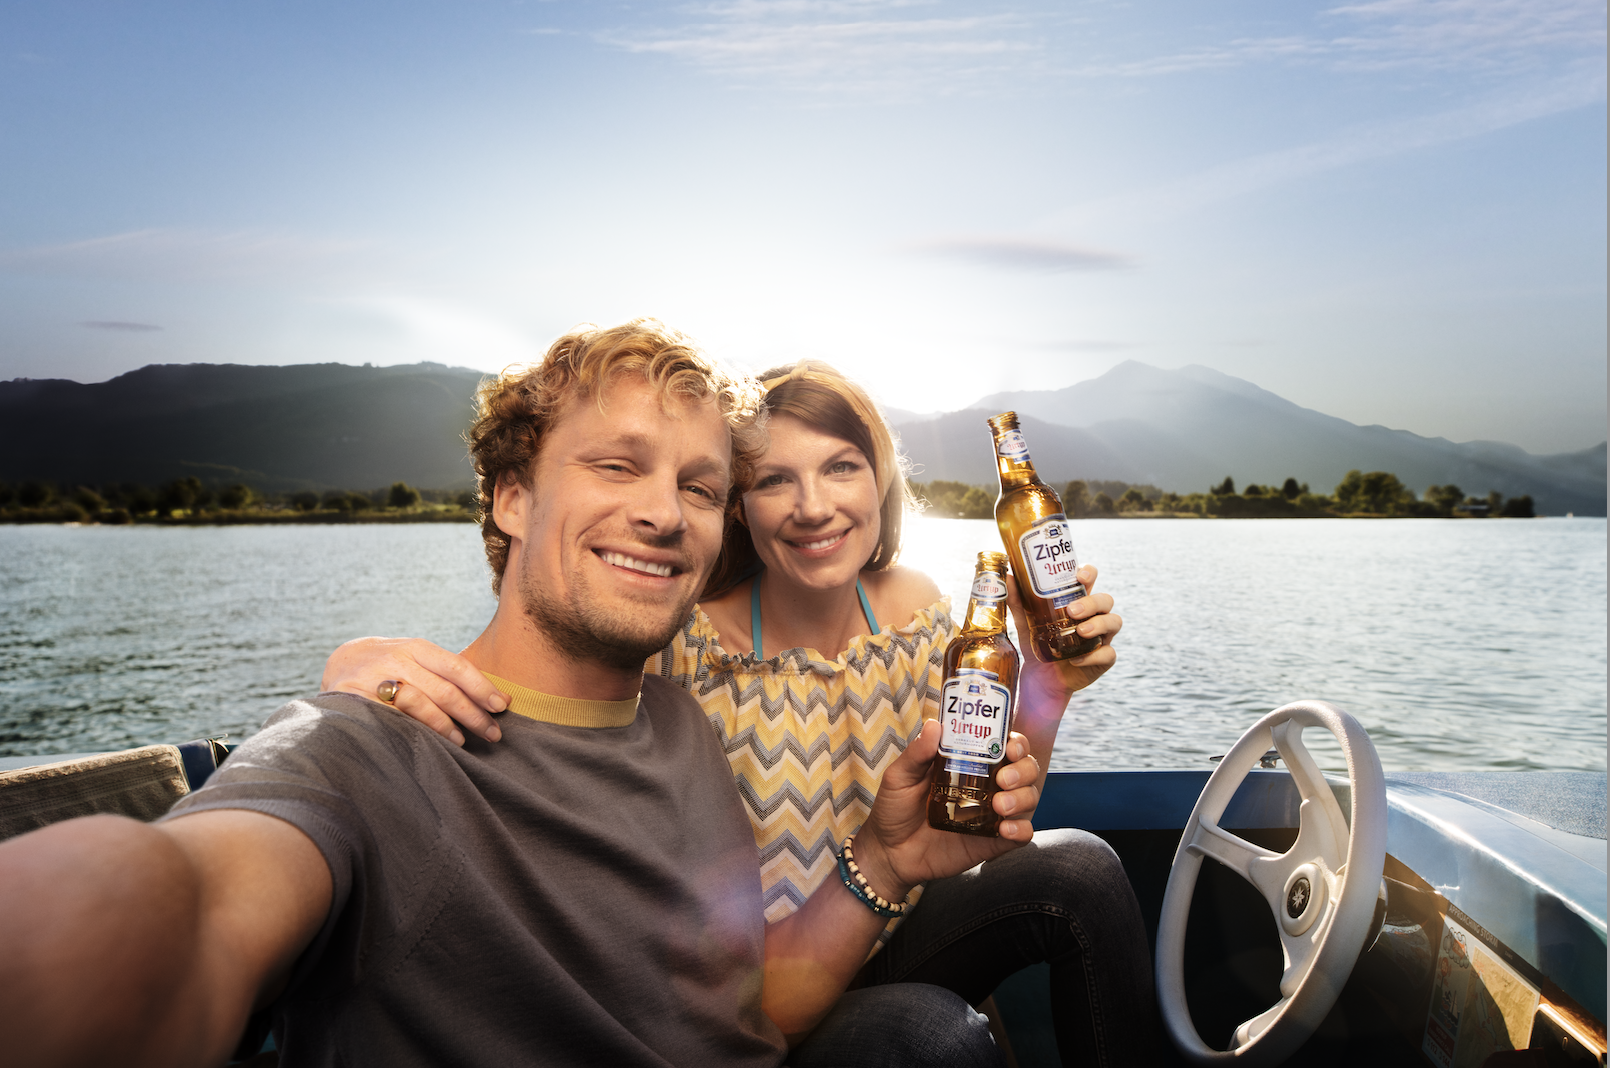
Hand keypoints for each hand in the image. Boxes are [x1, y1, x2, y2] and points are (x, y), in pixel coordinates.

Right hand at [321, 637, 508, 744]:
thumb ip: (448, 674)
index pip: (457, 668)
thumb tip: (496, 698)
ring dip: (445, 726)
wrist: (341, 662)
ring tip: (463, 741)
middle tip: (493, 733)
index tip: (502, 706)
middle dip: (473, 714)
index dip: (482, 688)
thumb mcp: (417, 658)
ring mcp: (377, 680)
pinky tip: (429, 741)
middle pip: (444, 690)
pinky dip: (414, 731)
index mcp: (418, 649)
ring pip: (419, 704)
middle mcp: (398, 660)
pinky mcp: (358, 699)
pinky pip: (392, 719)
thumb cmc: (392, 664)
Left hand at [849, 721, 1039, 903]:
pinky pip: (1022, 834)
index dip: (1016, 742)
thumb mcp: (899, 777)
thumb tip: (934, 725)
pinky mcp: (993, 841)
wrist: (889, 853)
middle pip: (1025, 769)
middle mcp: (987, 786)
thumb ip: (916, 754)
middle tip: (1004, 778)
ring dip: (1023, 797)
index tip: (1010, 745)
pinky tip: (1005, 829)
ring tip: (1000, 806)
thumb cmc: (894, 810)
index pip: (1004, 746)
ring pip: (1029, 798)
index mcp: (969, 764)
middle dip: (1023, 769)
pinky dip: (1022, 829)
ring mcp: (992, 814)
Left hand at [1007, 563, 1120, 703]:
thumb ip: (1018, 601)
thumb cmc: (1037, 644)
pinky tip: (1076, 659)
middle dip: (1092, 602)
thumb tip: (1008, 577)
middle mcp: (1093, 616)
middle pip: (1105, 600)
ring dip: (1099, 624)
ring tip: (1080, 632)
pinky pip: (1108, 654)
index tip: (1080, 576)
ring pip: (1114, 622)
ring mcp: (1101, 637)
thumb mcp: (1025, 622)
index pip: (1090, 580)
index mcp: (1077, 601)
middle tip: (1073, 611)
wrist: (1039, 678)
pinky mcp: (1102, 659)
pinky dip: (1094, 656)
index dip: (1089, 573)